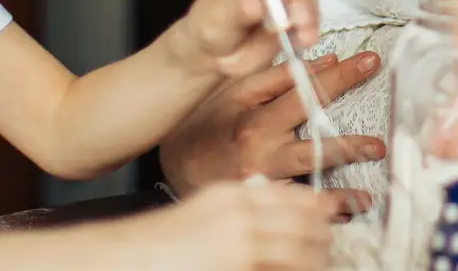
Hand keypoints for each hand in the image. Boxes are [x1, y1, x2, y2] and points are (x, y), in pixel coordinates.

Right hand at [142, 180, 340, 270]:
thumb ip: (240, 207)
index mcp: (233, 195)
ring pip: (302, 253)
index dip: (321, 209)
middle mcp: (242, 213)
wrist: (123, 259)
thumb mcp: (203, 213)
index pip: (294, 195)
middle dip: (325, 241)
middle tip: (332, 253)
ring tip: (322, 267)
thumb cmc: (159, 245)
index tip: (333, 218)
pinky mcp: (240, 266)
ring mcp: (242, 243)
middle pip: (306, 223)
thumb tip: (278, 208)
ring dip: (317, 264)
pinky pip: (284, 270)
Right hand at [162, 52, 383, 213]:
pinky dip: (329, 204)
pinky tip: (353, 204)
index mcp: (248, 106)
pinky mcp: (262, 196)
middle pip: (307, 111)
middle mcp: (255, 137)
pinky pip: (300, 200)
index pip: (297, 81)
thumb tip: (320, 60)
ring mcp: (260, 169)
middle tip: (376, 85)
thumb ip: (274, 76)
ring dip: (347, 153)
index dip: (334, 69)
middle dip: (343, 89)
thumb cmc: (205, 126)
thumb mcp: (233, 93)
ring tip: (376, 150)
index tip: (366, 61)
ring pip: (309, 158)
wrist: (175, 169)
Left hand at [172, 0, 319, 78]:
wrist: (214, 55)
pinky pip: (309, 20)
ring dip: (308, 18)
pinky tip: (304, 42)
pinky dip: (309, 30)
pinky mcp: (294, 17)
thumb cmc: (210, 28)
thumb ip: (236, 8)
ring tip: (303, 37)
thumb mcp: (217, 17)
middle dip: (300, 0)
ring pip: (306, 0)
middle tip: (297, 21)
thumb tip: (257, 4)